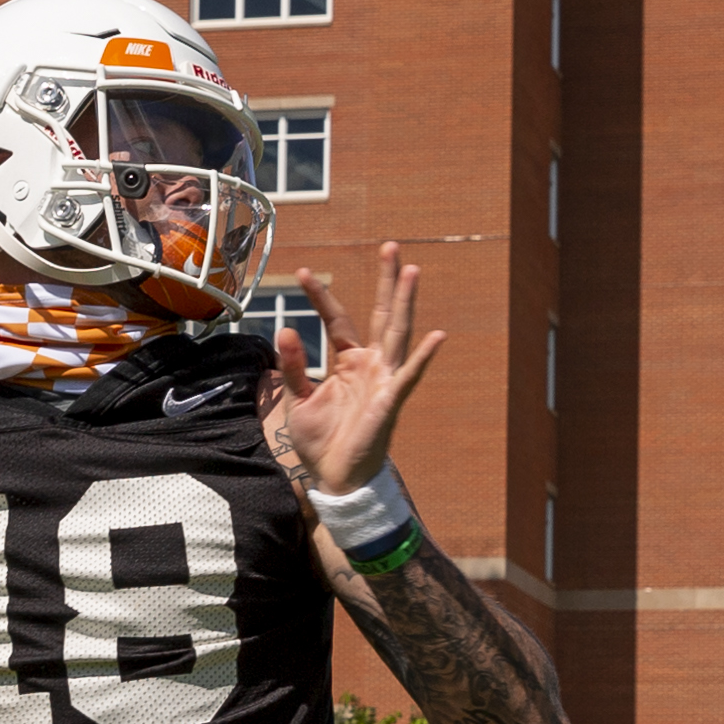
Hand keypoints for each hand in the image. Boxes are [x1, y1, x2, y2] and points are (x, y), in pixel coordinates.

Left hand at [264, 243, 445, 496]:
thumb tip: (285, 330)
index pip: (337, 319)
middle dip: (386, 281)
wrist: (334, 477)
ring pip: (397, 332)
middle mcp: (369, 364)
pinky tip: (438, 334)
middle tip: (391, 246)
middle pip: (379, 314)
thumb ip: (293, 366)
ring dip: (405, 302)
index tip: (304, 272)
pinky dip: (423, 356)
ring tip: (412, 270)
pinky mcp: (390, 399)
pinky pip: (409, 374)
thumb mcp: (297, 399)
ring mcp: (383, 379)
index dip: (321, 296)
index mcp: (346, 362)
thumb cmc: (320, 441)